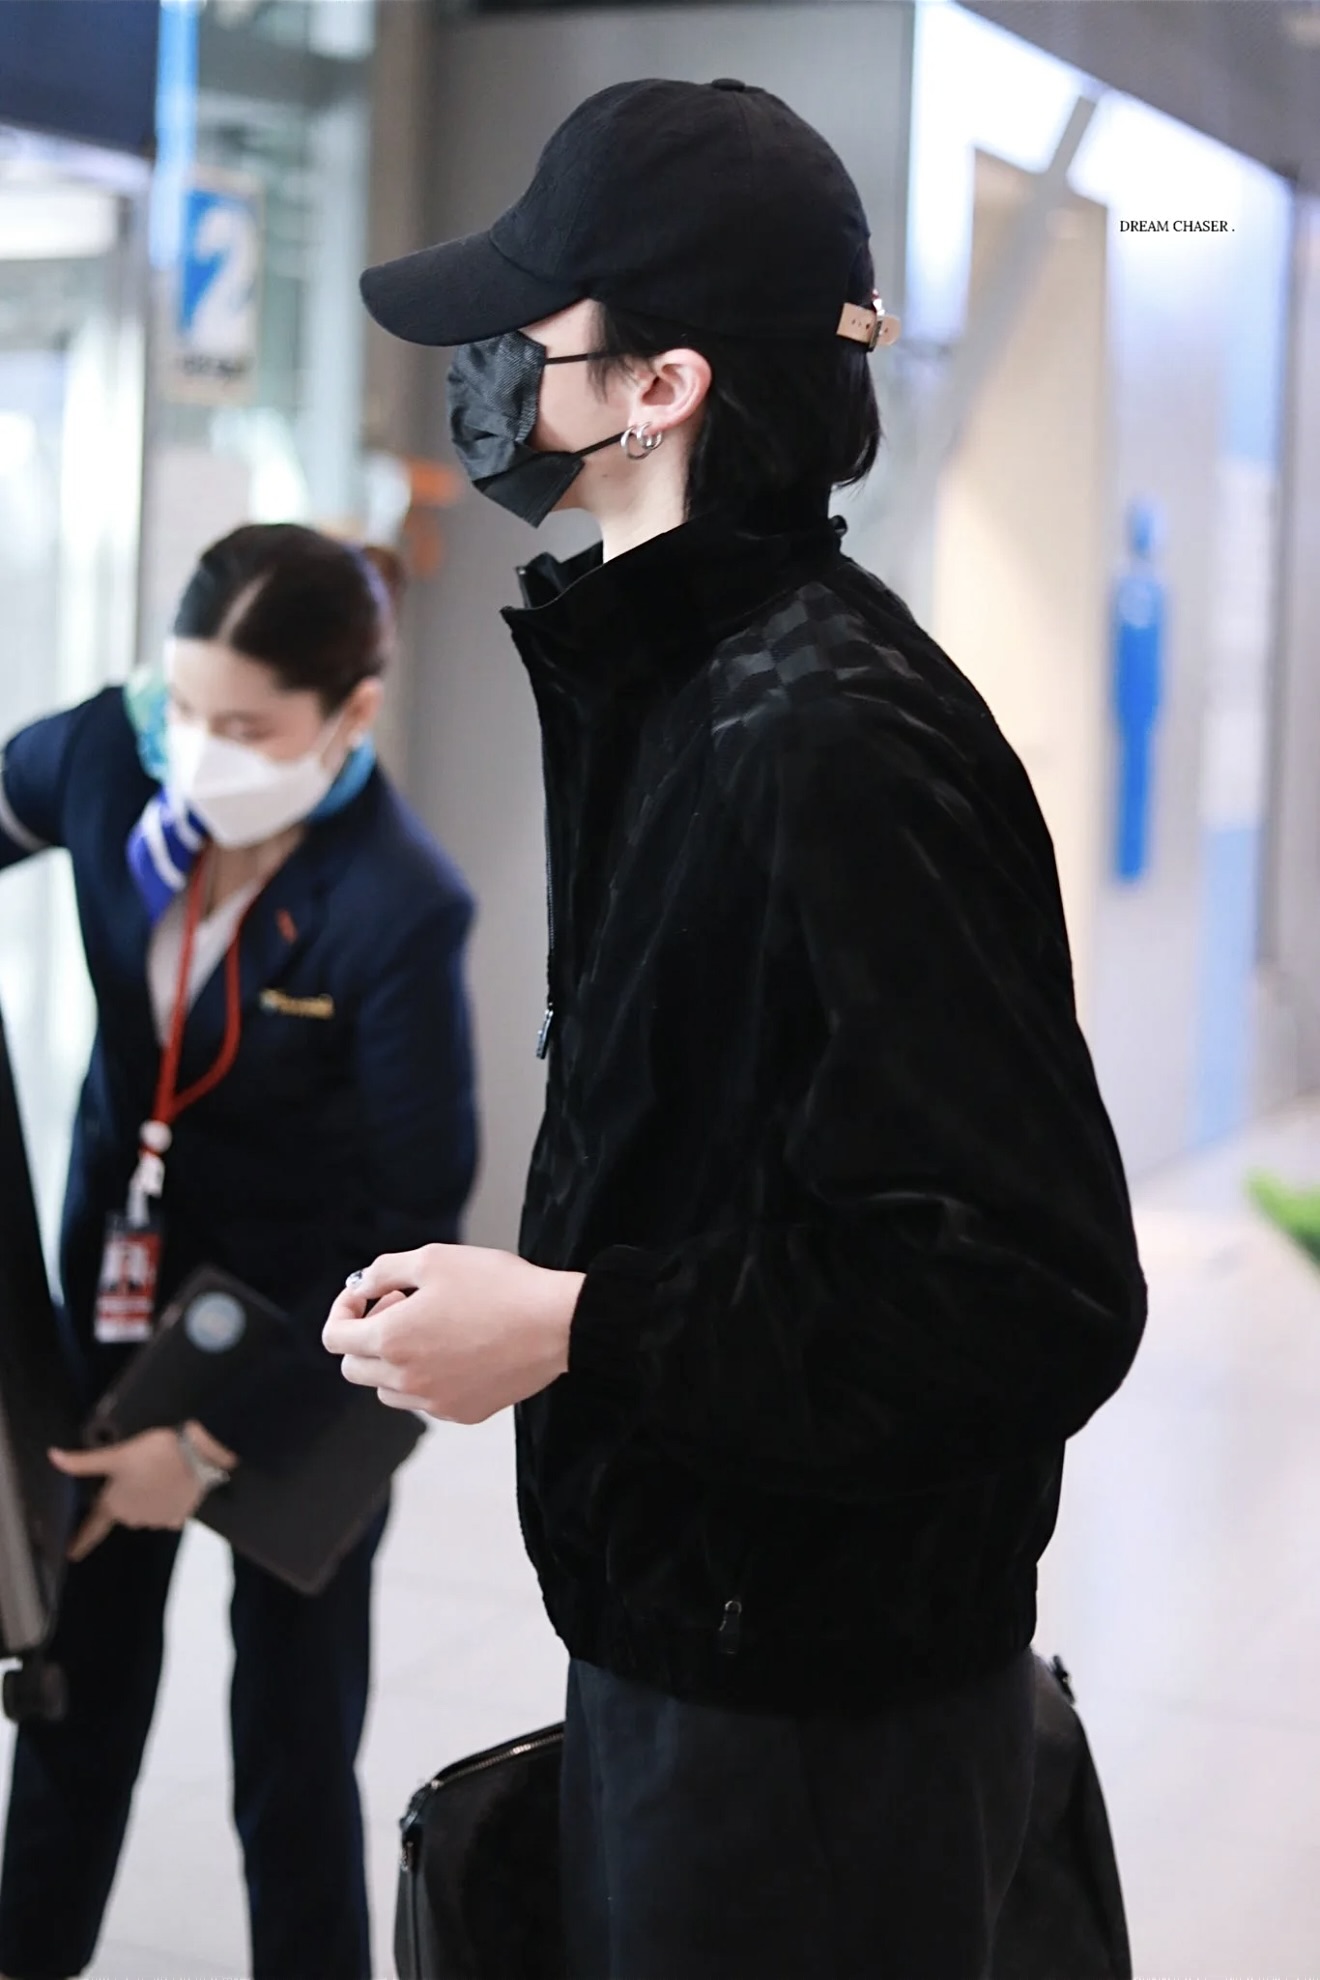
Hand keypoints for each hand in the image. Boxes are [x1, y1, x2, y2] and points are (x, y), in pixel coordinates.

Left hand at [50, 1423, 232, 1561]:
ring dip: (145, 1499)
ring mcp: (156, 1521)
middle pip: (121, 1513)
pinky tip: (170, 1488)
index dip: (81, 1540)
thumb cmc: (152, 1453)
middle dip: (123, 1499)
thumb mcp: (115, 1455)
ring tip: (153, 1476)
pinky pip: (165, 1514)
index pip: (92, 1528)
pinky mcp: (178, 1517)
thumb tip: (52, 1457)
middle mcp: (133, 1519)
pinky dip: (165, 1503)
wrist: (195, 1455)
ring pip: (143, 1512)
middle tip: (132, 1475)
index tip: (71, 1554)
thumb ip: (83, 1462)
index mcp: (114, 1506)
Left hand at [322, 1245, 581, 1423]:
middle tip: (401, 1306)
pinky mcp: (461, 1413)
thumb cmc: (498, 1286)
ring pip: (387, 1389)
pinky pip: (425, 1401)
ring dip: (393, 1360)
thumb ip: (383, 1271)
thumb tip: (360, 1286)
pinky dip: (427, 1378)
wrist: (555, 1323)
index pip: (334, 1338)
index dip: (342, 1310)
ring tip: (430, 1329)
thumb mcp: (433, 1259)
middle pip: (353, 1368)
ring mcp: (434, 1402)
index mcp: (392, 1339)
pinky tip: (458, 1348)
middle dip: (365, 1335)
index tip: (364, 1296)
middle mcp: (406, 1379)